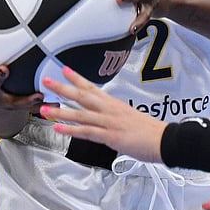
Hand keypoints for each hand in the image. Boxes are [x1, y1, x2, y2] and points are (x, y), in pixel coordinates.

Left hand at [39, 66, 164, 162]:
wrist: (165, 140)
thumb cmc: (151, 131)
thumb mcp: (130, 118)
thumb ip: (114, 116)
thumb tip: (105, 118)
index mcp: (114, 105)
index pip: (92, 87)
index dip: (77, 78)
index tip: (64, 69)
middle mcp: (109, 110)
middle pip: (82, 95)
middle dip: (62, 87)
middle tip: (46, 80)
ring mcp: (109, 122)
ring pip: (80, 114)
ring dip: (60, 110)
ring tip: (44, 108)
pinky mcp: (111, 136)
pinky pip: (87, 132)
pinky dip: (71, 129)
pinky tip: (59, 128)